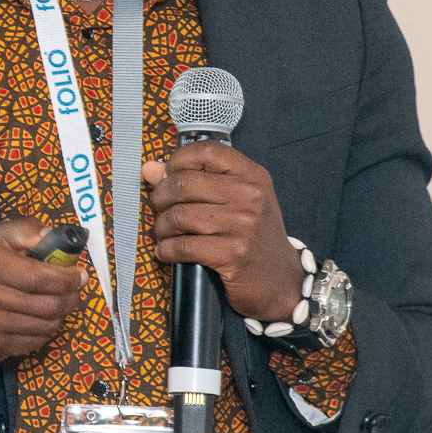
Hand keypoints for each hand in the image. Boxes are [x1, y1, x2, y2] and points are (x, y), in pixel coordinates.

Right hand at [0, 218, 84, 362]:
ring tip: (55, 304)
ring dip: (58, 315)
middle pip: (49, 305)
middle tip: (72, 291)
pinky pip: (33, 343)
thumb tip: (57, 237)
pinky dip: (43, 332)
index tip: (78, 276)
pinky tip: (37, 320)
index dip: (68, 279)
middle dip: (70, 298)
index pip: (42, 278)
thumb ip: (24, 231)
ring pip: (45, 326)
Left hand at [143, 143, 306, 320]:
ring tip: (164, 233)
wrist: (281, 280)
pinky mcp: (233, 254)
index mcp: (252, 176)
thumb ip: (196, 180)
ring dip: (161, 227)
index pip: (207, 151)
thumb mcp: (235, 201)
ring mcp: (243, 226)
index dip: (178, 160)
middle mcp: (250, 196)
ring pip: (178, 215)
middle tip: (159, 209)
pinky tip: (167, 252)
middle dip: (160, 197)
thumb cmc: (253, 236)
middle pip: (184, 183)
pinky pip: (182, 246)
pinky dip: (166, 250)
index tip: (168, 175)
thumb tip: (150, 169)